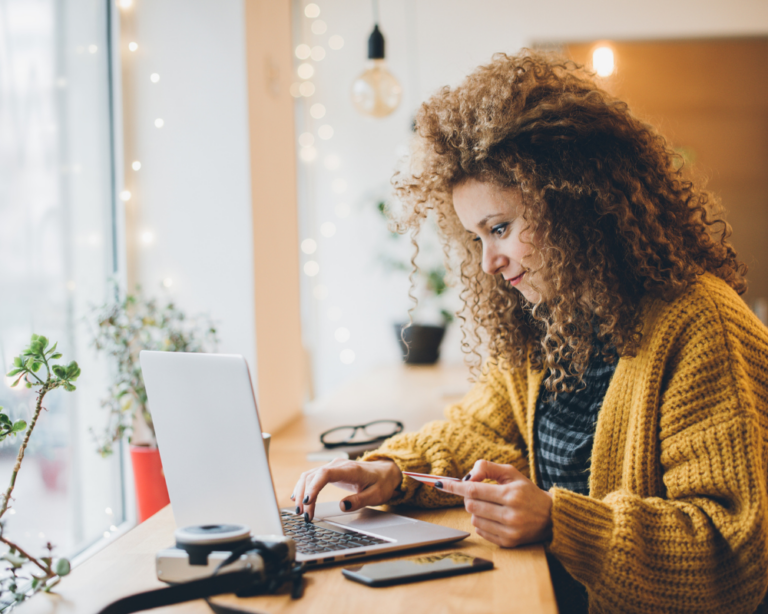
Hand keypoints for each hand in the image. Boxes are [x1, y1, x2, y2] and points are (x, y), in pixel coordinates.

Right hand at [291, 459, 401, 520]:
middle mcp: (338, 465)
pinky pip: (312, 477)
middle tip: (304, 515)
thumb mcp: (376, 495)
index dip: (313, 487)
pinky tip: (298, 498)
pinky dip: (304, 487)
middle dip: (304, 495)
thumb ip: (359, 500)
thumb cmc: (381, 482)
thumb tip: (342, 506)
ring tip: (300, 511)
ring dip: (301, 492)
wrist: (386, 471)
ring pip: (309, 475)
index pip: (325, 474)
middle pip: (313, 476)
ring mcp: (333, 467)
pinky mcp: (330, 471)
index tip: (307, 502)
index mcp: (350, 470)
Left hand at [435, 460, 552, 547]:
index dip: (455, 487)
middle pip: (471, 505)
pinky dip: (482, 522)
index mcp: (511, 494)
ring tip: (490, 506)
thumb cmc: (527, 491)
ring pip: (474, 519)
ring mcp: (509, 531)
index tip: (440, 484)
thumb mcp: (511, 473)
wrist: (550, 517)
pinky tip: (494, 518)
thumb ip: (487, 468)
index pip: (474, 489)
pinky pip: (481, 531)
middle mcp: (510, 514)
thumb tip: (467, 477)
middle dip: (469, 497)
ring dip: (476, 511)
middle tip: (478, 493)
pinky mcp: (508, 543)